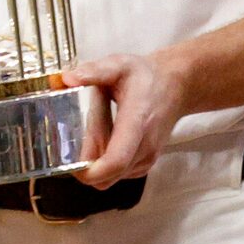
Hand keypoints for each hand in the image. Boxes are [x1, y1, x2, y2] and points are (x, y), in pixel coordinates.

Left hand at [60, 51, 187, 185]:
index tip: (70, 163)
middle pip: (107, 175)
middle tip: (76, 140)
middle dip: (85, 166)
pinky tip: (106, 140)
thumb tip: (67, 79)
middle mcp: (145, 146)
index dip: (90, 171)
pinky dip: (105, 165)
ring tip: (93, 135)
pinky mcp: (145, 164)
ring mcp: (147, 158)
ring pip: (110, 178)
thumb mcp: (120, 65)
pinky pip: (117, 176)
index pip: (116, 160)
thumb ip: (94, 71)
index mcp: (137, 122)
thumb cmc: (146, 77)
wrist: (176, 86)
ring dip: (95, 164)